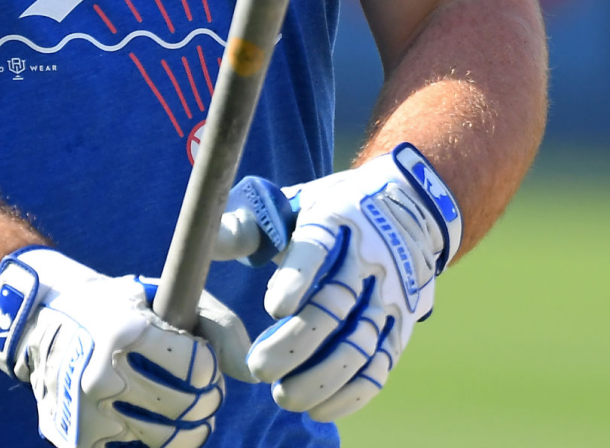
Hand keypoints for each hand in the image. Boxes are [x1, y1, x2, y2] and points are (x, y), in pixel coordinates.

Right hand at [0, 246, 251, 447]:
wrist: (41, 324)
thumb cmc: (113, 306)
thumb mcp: (156, 295)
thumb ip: (212, 322)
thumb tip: (250, 370)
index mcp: (125, 332)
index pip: (199, 368)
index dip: (210, 365)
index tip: (202, 359)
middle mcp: (104, 375)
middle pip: (188, 409)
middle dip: (206, 400)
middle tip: (203, 391)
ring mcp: (90, 413)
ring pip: (168, 440)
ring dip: (188, 428)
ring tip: (185, 410)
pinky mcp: (78, 439)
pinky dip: (146, 440)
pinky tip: (144, 419)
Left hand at [214, 143, 460, 421]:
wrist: (406, 204)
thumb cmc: (328, 209)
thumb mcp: (289, 201)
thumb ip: (245, 223)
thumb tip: (204, 243)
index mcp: (332, 216)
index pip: (315, 246)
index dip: (296, 277)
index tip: (273, 307)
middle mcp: (367, 254)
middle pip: (335, 304)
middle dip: (297, 342)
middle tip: (258, 367)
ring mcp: (389, 291)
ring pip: (359, 342)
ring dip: (322, 376)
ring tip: (284, 395)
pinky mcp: (401, 322)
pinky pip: (380, 364)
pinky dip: (352, 393)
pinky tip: (320, 407)